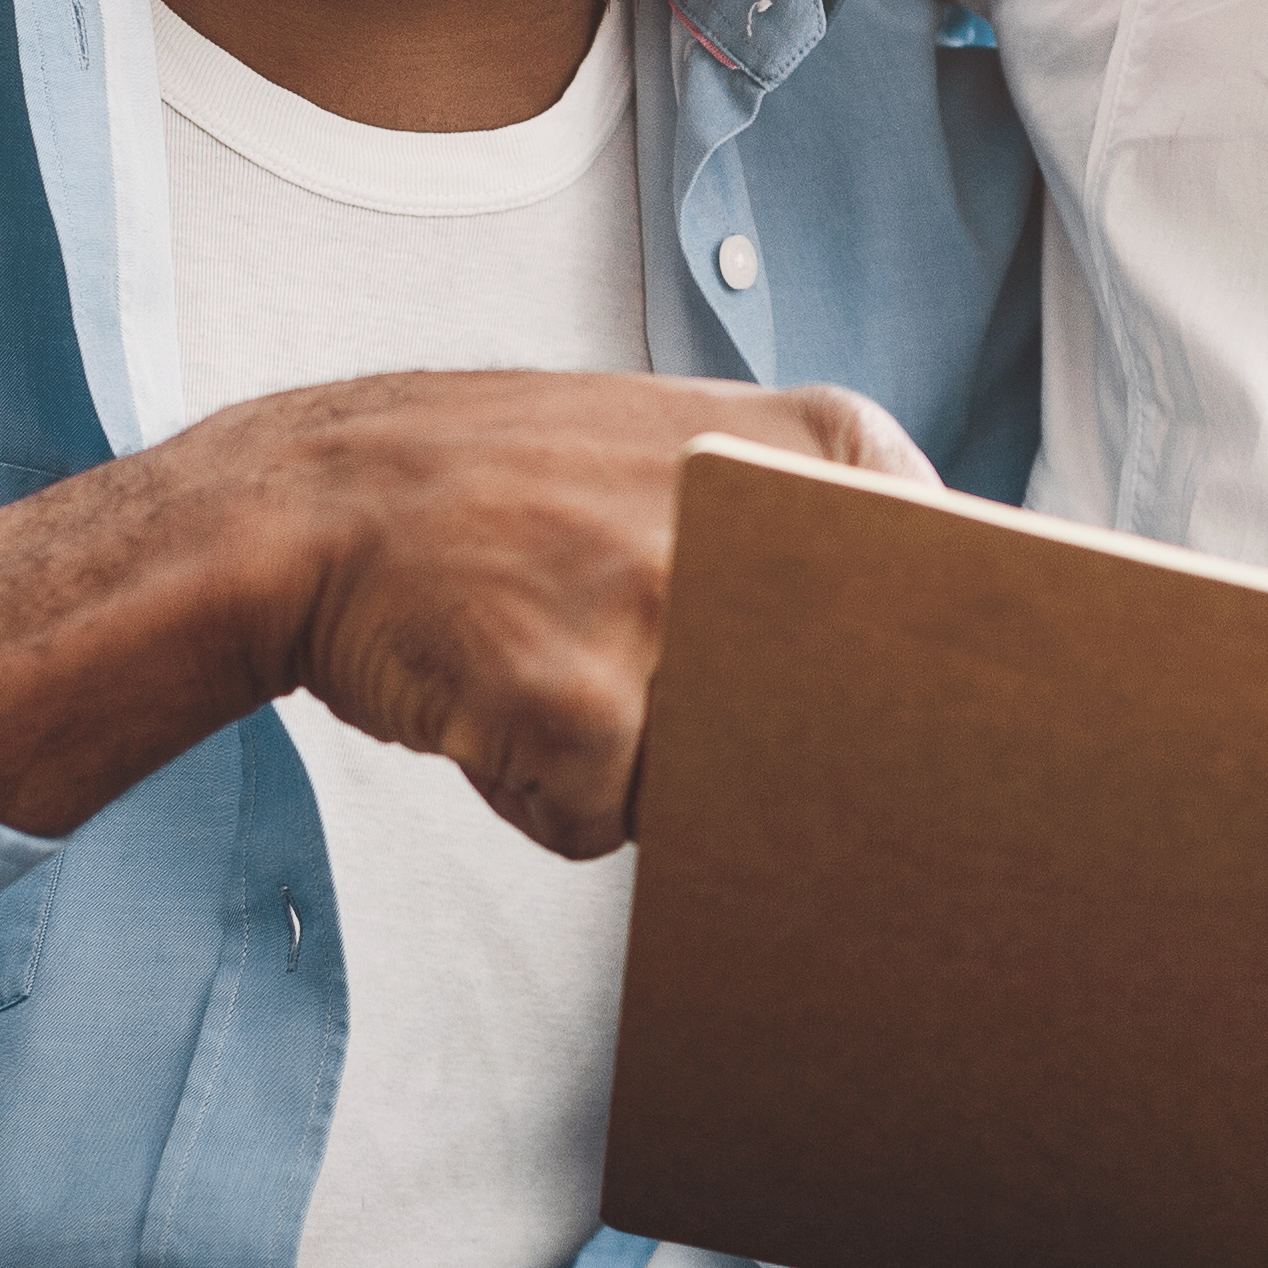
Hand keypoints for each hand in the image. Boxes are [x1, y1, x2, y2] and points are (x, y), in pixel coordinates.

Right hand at [0, 370, 928, 850]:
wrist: (315, 504)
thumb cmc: (507, 492)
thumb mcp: (687, 450)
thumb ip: (803, 530)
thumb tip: (927, 679)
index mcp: (812, 446)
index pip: (953, 592)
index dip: (913, 676)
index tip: (901, 703)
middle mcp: (759, 519)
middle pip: (834, 713)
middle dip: (767, 738)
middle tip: (660, 678)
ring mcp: (670, 611)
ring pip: (713, 778)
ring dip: (636, 765)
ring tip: (557, 665)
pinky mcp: (587, 711)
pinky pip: (604, 821)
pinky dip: (545, 794)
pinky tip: (493, 704)